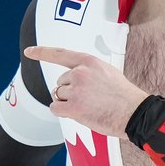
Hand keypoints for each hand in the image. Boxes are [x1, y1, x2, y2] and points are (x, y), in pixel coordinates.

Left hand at [24, 46, 147, 137]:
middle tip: (89, 100)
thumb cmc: (124, 96)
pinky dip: (62, 113)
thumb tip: (71, 81)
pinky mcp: (74, 108)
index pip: (60, 54)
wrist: (135, 113)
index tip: (29, 51)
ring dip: (67, 103)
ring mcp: (76, 90)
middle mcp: (80, 73)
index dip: (42, 52)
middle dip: (69, 92)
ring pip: (57, 96)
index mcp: (89, 62)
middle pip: (59, 83)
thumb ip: (89, 72)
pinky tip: (77, 114)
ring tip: (88, 107)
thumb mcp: (107, 73)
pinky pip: (55, 108)